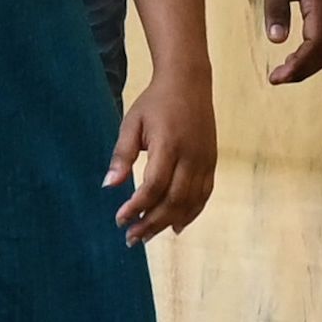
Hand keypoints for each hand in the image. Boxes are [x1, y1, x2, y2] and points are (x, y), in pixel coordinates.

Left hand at [107, 73, 216, 244]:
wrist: (189, 83)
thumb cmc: (155, 103)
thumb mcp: (131, 123)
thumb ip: (122, 155)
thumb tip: (109, 185)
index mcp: (169, 145)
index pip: (154, 186)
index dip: (137, 207)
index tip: (119, 220)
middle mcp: (191, 156)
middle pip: (174, 200)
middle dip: (151, 223)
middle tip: (131, 238)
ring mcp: (205, 161)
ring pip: (190, 202)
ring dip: (169, 222)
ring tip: (147, 236)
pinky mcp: (212, 163)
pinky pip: (204, 195)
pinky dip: (191, 213)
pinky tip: (176, 226)